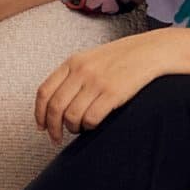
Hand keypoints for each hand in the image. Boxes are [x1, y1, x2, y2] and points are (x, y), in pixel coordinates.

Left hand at [33, 29, 179, 143]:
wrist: (149, 52)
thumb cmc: (120, 59)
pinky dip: (89, 127)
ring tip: (79, 129)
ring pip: (72, 116)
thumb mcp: (90, 59)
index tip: (41, 126)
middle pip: (55, 107)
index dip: (39, 113)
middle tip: (56, 138)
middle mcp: (81, 71)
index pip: (44, 92)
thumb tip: (55, 105)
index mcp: (72, 62)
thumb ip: (72, 76)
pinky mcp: (113, 93)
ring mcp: (96, 82)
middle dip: (53, 128)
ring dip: (73, 128)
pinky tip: (93, 126)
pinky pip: (91, 118)